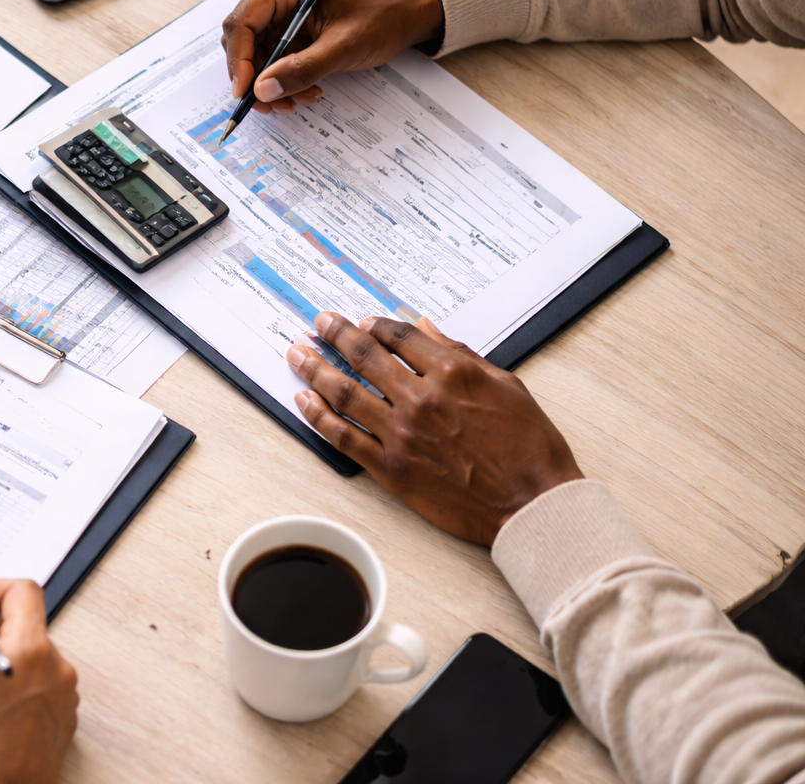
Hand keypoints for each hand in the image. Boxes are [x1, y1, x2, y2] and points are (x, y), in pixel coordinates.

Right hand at [221, 0, 443, 111]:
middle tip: (274, 104)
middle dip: (256, 77)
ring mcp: (279, 5)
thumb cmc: (382, 15)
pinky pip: (271, 55)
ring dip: (271, 82)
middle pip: (243, 39)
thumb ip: (302, 69)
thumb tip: (263, 90)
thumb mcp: (344, 46)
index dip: (239, 62)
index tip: (246, 93)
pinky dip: (282, 76)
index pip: (242, 23)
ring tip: (299, 98)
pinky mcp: (286, 21)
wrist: (405, 9)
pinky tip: (304, 88)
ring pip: (255, 53)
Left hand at [286, 312, 581, 544]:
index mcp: (452, 373)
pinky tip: (303, 400)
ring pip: (344, 392)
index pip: (400, 336)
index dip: (375, 325)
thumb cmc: (529, 448)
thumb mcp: (507, 386)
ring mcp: (401, 434)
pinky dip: (318, 416)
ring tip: (296, 354)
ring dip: (314, 369)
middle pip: (364, 356)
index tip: (360, 322)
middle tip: (318, 323)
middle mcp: (421, 398)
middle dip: (335, 335)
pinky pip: (343, 437)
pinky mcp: (391, 468)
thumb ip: (462, 354)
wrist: (531, 504)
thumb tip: (428, 328)